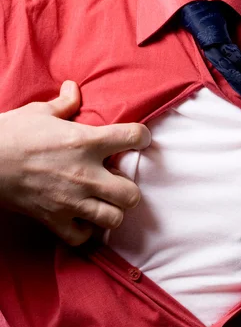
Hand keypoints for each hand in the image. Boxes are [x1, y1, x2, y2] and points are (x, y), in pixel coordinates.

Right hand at [0, 81, 150, 245]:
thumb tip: (74, 88)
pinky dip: (85, 231)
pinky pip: (82, 237)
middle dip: (129, 190)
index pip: (133, 137)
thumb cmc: (11, 133)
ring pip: (114, 219)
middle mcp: (86, 174)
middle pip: (132, 194)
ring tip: (102, 203)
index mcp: (86, 142)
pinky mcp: (55, 219)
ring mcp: (72, 201)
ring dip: (111, 212)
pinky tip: (81, 219)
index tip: (137, 139)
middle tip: (117, 183)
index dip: (141, 137)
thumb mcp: (39, 111)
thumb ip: (64, 104)